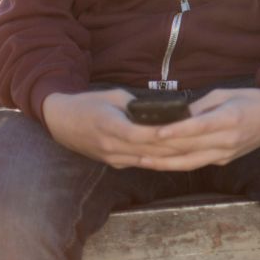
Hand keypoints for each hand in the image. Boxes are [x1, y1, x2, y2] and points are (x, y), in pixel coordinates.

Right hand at [42, 89, 186, 168]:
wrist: (60, 121)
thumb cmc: (88, 103)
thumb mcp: (113, 96)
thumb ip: (136, 105)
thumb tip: (162, 109)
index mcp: (110, 127)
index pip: (141, 134)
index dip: (162, 134)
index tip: (184, 130)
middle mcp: (111, 147)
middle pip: (148, 151)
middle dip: (175, 148)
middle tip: (199, 142)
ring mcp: (112, 158)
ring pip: (147, 160)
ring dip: (170, 157)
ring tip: (194, 151)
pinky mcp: (113, 163)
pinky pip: (140, 163)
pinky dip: (158, 160)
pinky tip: (177, 157)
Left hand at [135, 86, 259, 171]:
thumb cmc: (250, 99)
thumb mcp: (225, 94)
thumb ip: (199, 107)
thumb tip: (174, 115)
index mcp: (229, 119)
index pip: (198, 127)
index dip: (175, 130)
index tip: (153, 132)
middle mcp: (227, 140)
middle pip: (189, 147)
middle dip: (160, 148)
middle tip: (134, 145)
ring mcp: (226, 154)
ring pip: (189, 162)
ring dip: (163, 162)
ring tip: (140, 159)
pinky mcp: (224, 161)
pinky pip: (196, 164)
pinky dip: (176, 163)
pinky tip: (159, 162)